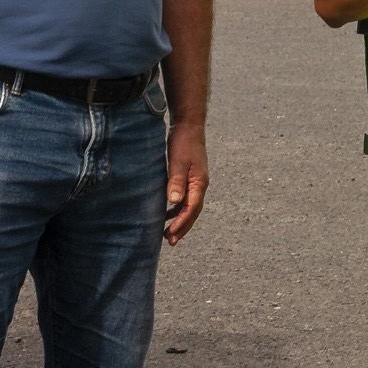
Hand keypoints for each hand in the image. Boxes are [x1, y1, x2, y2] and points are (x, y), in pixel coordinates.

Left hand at [164, 121, 208, 244]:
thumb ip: (176, 181)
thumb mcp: (177, 162)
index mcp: (199, 183)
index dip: (181, 223)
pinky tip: (168, 212)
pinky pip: (186, 199)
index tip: (171, 235)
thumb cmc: (183, 142)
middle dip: (183, 227)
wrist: (189, 126)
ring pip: (190, 207)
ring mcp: (196, 182)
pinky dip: (178, 209)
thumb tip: (174, 202)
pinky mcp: (190, 178)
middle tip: (171, 241)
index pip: (192, 209)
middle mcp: (200, 185)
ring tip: (169, 232)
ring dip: (181, 220)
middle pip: (193, 212)